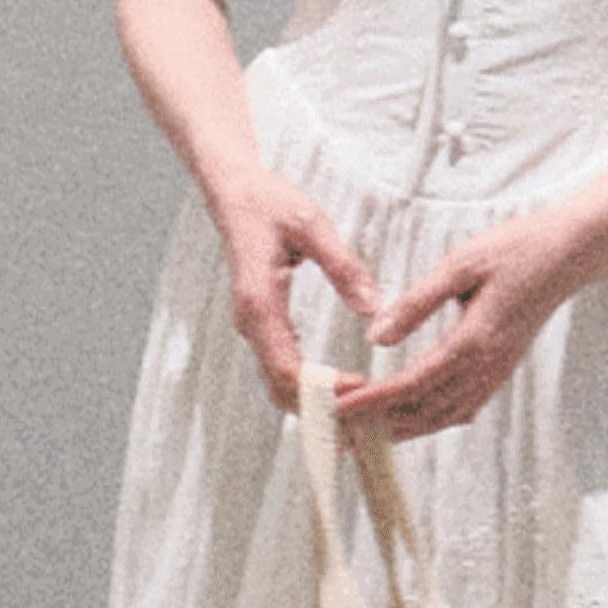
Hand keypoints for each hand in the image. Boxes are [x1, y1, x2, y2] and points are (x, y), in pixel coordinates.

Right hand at [217, 168, 381, 417]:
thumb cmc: (270, 202)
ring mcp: (254, 326)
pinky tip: (340, 390)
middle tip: (369, 418)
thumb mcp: (312, 223)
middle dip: (323, 410)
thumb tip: (373, 307)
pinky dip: (308, 388)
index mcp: (259, 302)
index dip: (323, 390)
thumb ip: (343, 265)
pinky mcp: (262, 324)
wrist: (233, 190)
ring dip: (316, 405)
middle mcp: (251, 323)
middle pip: (281, 389)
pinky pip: (281, 368)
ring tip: (361, 412)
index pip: (288, 368)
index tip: (362, 392)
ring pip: (279, 385)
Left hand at [334, 208, 588, 441]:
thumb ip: (417, 302)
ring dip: (404, 427)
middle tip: (342, 427)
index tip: (340, 408)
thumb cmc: (516, 249)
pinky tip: (413, 417)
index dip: (373, 400)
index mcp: (474, 341)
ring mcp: (497, 372)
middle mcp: (487, 367)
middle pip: (425, 412)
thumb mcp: (460, 264)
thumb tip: (376, 337)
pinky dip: (431, 419)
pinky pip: (462, 408)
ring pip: (443, 417)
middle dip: (380, 423)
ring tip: (367, 430)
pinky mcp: (501, 369)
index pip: (412, 384)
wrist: (568, 254)